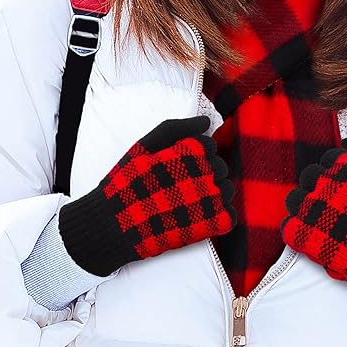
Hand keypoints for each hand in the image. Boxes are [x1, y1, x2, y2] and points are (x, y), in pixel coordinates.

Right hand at [58, 115, 235, 275]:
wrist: (116, 225)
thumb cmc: (128, 182)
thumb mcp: (144, 146)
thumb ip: (177, 128)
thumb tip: (206, 122)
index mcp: (190, 151)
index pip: (210, 146)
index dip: (195, 157)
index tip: (177, 170)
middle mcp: (205, 171)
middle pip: (220, 167)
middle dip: (205, 175)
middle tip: (179, 188)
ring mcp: (211, 198)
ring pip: (228, 190)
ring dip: (214, 195)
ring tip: (186, 204)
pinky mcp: (214, 222)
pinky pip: (230, 215)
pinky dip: (218, 217)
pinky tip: (197, 219)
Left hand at [281, 138, 346, 318]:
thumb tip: (346, 140)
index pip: (329, 157)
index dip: (336, 172)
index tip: (345, 189)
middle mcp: (332, 186)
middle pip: (309, 175)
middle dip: (319, 188)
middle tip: (336, 209)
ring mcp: (316, 212)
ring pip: (293, 199)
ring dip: (305, 208)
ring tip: (325, 224)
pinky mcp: (306, 239)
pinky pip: (288, 227)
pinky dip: (298, 233)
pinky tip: (316, 240)